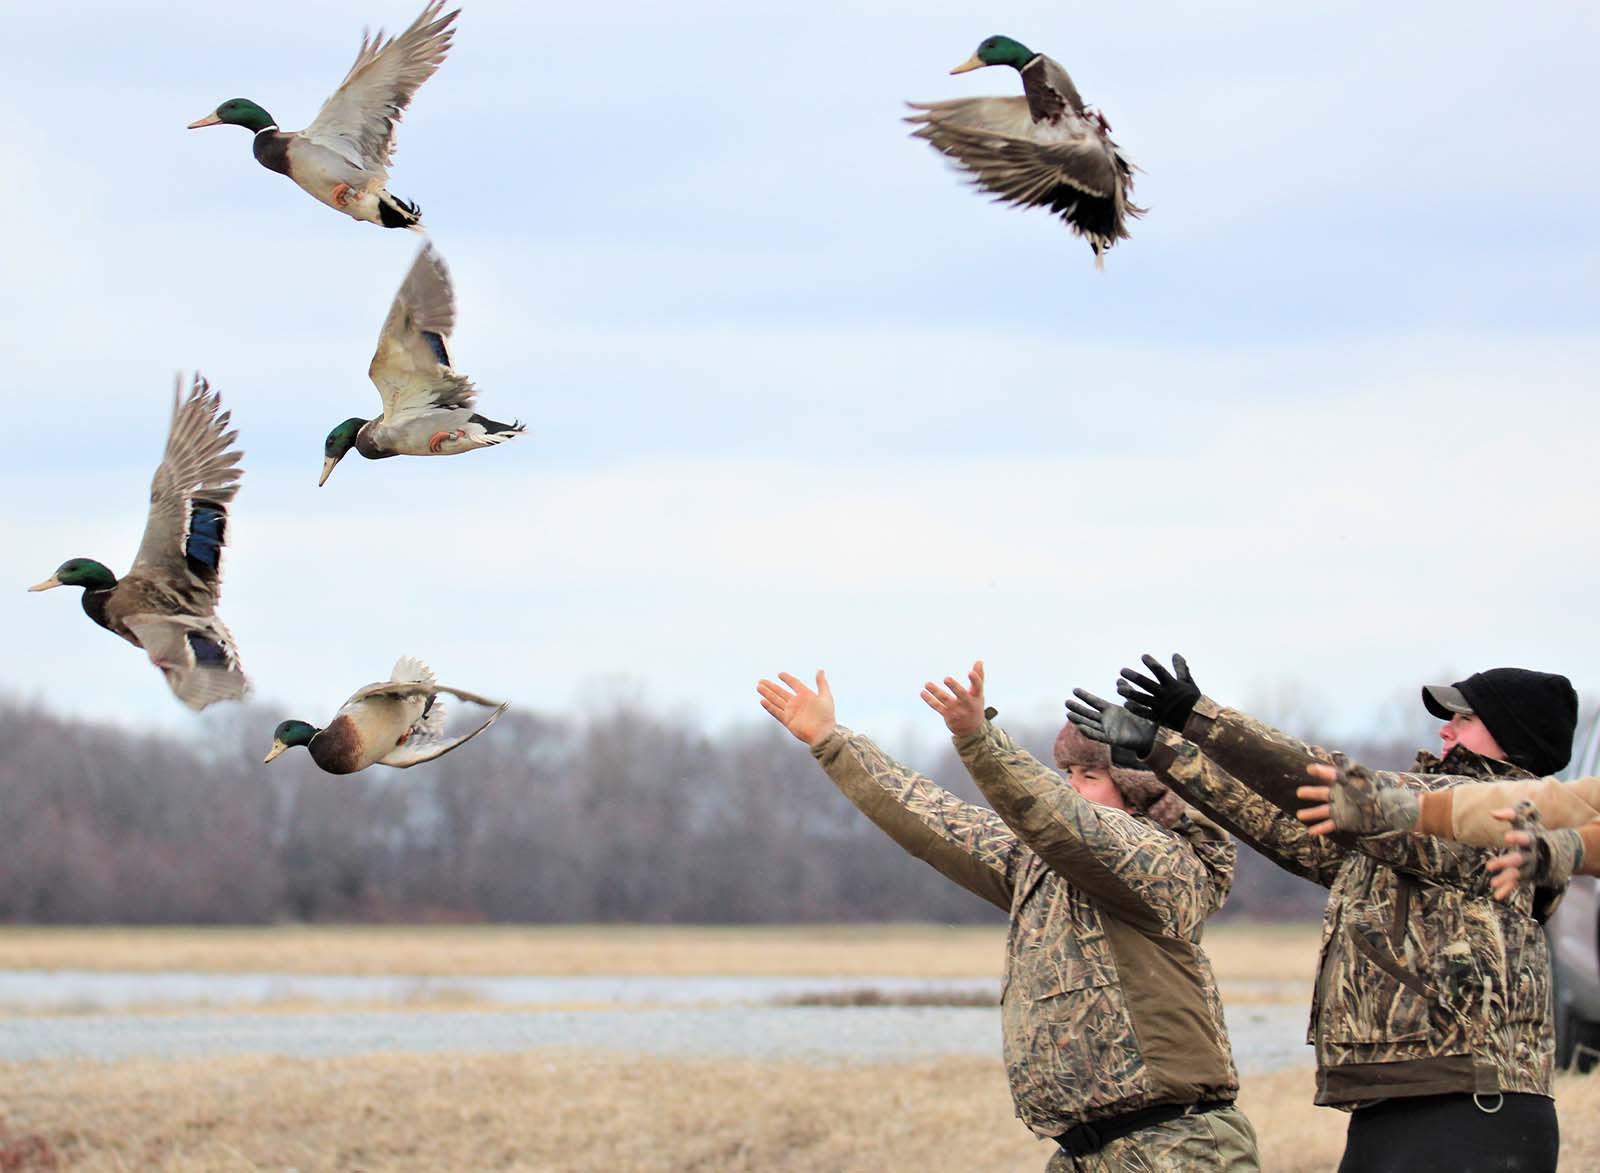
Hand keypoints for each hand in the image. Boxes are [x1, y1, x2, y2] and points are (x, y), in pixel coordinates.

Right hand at [757, 670, 837, 745]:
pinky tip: (763, 701)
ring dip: (767, 694)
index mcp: (806, 696)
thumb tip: (820, 671)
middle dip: (771, 686)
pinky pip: (776, 712)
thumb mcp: (826, 696)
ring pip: (776, 700)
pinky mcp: (788, 721)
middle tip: (761, 681)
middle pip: (781, 692)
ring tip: (759, 687)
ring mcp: (792, 712)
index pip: (795, 684)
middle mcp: (797, 703)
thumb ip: (822, 683)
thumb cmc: (827, 716)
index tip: (780, 674)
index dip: (787, 679)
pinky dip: (769, 707)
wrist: (824, 733)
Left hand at [921, 661, 986, 737]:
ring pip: (945, 700)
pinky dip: (929, 700)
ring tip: (927, 684)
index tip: (970, 672)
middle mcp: (967, 704)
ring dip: (936, 692)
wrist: (971, 730)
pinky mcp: (947, 715)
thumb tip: (979, 661)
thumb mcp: (978, 693)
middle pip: (961, 694)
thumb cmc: (974, 706)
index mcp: (976, 696)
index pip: (978, 687)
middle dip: (954, 687)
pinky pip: (937, 707)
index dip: (975, 679)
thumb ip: (979, 677)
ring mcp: (957, 710)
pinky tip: (922, 692)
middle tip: (946, 678)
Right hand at [1065, 688, 1155, 756]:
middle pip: (1088, 713)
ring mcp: (1108, 730)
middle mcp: (1107, 720)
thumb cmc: (1144, 721)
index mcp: (1112, 711)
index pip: (1095, 702)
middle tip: (1066, 702)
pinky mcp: (1113, 739)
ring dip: (1079, 720)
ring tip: (1068, 714)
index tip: (1075, 690)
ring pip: (1090, 724)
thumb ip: (1128, 692)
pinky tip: (1080, 727)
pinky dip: (1089, 732)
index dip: (1085, 696)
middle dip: (1077, 708)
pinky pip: (1098, 736)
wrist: (1152, 738)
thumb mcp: (1136, 704)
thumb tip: (1120, 679)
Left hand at [1116, 653, 1200, 731]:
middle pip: (1147, 684)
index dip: (1152, 664)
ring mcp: (1161, 707)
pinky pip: (1144, 713)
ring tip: (1118, 689)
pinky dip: (1135, 709)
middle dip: (1134, 677)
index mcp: (1173, 685)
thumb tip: (1175, 654)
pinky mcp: (1158, 717)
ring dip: (1130, 693)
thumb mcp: (1189, 683)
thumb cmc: (1193, 700)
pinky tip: (1126, 703)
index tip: (1143, 657)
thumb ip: (1181, 669)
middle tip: (1122, 670)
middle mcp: (1165, 695)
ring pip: (1142, 699)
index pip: (1161, 672)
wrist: (1198, 722)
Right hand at [1296, 762, 1418, 836]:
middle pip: (1321, 794)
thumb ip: (1349, 768)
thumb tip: (1336, 756)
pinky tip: (1311, 831)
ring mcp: (1340, 809)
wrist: (1388, 809)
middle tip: (1299, 792)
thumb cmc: (1376, 790)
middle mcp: (1339, 796)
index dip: (1321, 772)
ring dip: (1311, 813)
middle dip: (1310, 793)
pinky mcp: (1344, 821)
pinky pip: (1330, 825)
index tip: (1310, 769)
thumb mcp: (1364, 777)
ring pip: (1322, 811)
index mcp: (1344, 784)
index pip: (1330, 776)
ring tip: (1299, 815)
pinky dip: (1320, 828)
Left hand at [1485, 803, 1584, 901]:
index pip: (1526, 837)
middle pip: (1520, 859)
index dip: (1518, 837)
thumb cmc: (1535, 831)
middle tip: (1489, 866)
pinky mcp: (1528, 875)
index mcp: (1533, 839)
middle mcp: (1533, 854)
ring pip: (1518, 873)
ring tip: (1492, 883)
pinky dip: (1507, 889)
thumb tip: (1492, 813)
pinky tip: (1497, 895)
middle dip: (1506, 862)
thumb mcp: (1527, 819)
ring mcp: (1531, 866)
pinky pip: (1517, 883)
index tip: (1506, 837)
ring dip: (1505, 878)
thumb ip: (1511, 813)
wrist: (1558, 850)